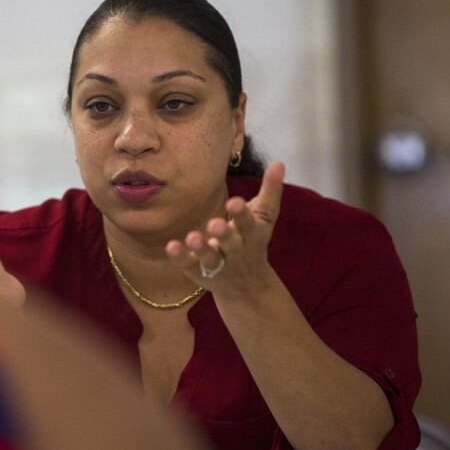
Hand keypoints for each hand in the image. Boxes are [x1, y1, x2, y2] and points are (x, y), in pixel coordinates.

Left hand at [165, 162, 285, 297]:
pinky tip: (171, 246)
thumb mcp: (264, 219)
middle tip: (213, 224)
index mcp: (252, 236)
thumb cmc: (253, 242)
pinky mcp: (200, 273)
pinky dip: (181, 258)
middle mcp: (237, 252)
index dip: (242, 214)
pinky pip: (190, 266)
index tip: (235, 202)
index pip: (249, 224)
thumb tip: (278, 162)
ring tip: (191, 237)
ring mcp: (219, 265)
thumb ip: (270, 191)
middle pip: (231, 244)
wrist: (249, 288)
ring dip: (201, 248)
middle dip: (224, 235)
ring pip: (210, 258)